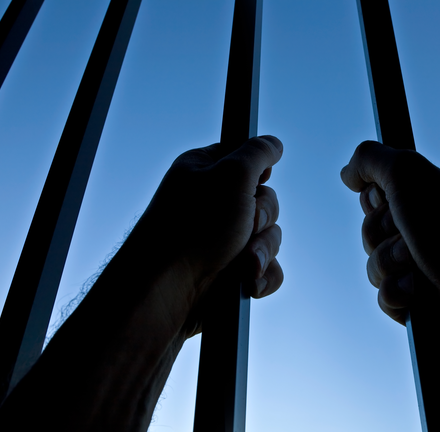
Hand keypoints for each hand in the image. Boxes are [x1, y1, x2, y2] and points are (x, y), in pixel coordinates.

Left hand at [132, 135, 284, 325]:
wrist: (166, 291)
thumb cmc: (193, 228)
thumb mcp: (232, 175)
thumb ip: (258, 153)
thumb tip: (273, 144)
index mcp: (205, 171)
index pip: (245, 160)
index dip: (257, 172)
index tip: (255, 181)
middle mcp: (213, 204)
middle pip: (266, 201)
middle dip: (262, 218)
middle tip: (244, 226)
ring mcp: (221, 240)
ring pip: (269, 237)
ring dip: (261, 251)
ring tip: (242, 263)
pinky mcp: (230, 272)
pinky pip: (266, 268)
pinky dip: (261, 275)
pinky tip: (247, 282)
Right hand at [341, 141, 439, 369]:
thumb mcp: (408, 173)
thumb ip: (371, 159)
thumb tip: (348, 173)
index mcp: (431, 195)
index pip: (380, 191)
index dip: (377, 197)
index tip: (390, 200)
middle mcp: (428, 229)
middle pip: (371, 228)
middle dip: (380, 233)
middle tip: (409, 237)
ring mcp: (424, 266)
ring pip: (374, 264)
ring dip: (388, 263)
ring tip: (417, 267)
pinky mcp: (420, 302)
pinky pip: (384, 295)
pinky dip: (396, 292)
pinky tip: (418, 292)